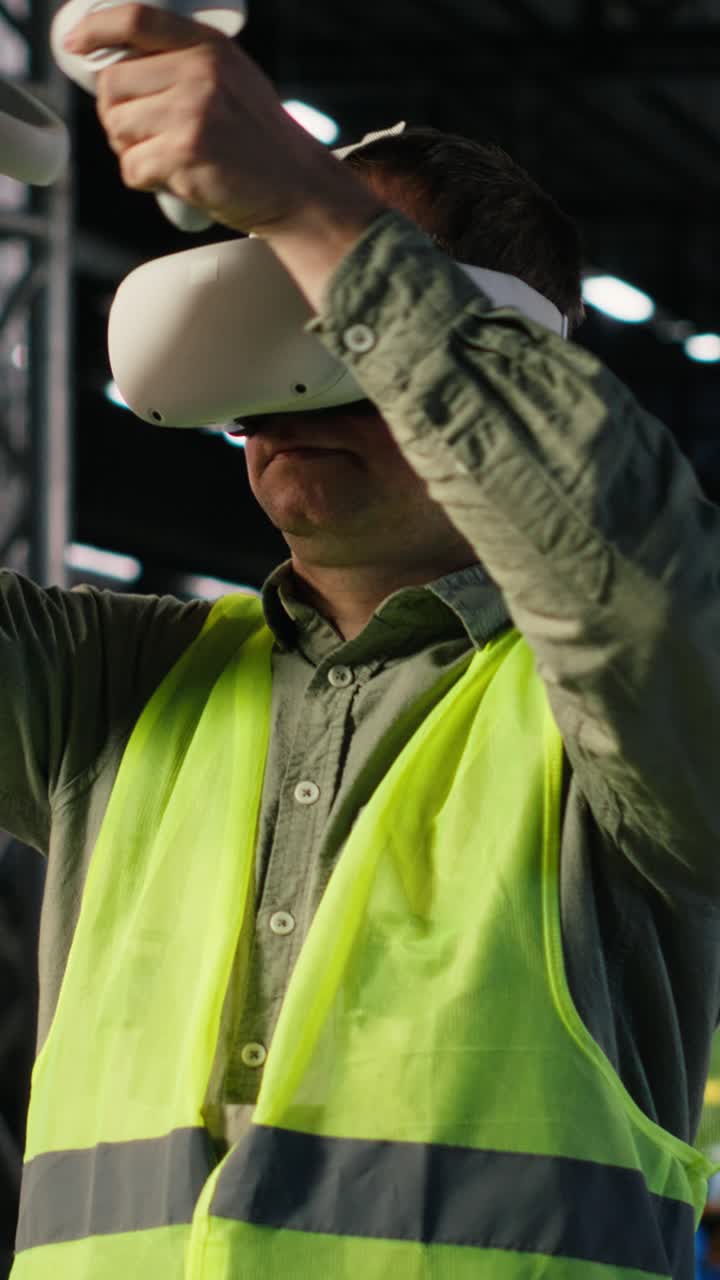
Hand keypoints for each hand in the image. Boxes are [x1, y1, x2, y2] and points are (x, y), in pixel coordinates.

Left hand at [62, 3, 372, 236]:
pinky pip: (132, 167)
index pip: (136, 20)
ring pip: (117, 128)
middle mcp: (199, 73)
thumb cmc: (261, 142)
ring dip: (130, 150)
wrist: (299, 189)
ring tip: (164, 159)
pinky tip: (172, 180)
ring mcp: (192, 113)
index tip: (75, 46)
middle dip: (118, 116)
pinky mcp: (186, 155)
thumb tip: (120, 66)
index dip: (96, 30)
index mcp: (209, 48)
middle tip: (144, 137)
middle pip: (114, 84)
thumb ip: (189, 64)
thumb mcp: (234, 80)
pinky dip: (144, 180)